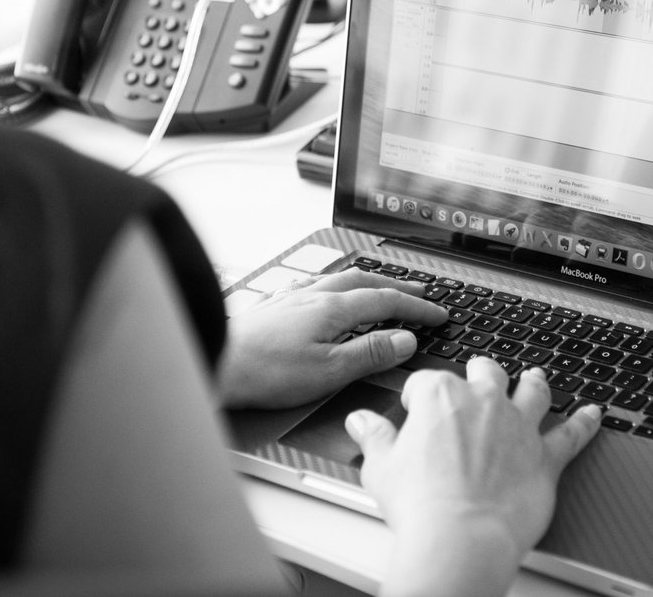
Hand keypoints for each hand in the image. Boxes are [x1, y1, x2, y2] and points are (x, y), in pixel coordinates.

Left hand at [217, 268, 446, 409]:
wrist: (213, 362)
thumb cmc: (264, 372)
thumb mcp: (328, 371)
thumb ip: (369, 353)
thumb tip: (405, 340)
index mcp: (331, 308)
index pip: (386, 300)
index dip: (416, 307)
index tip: (438, 313)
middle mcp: (312, 295)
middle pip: (364, 281)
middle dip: (396, 287)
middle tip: (418, 293)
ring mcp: (291, 297)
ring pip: (337, 280)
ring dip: (365, 282)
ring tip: (379, 288)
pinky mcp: (273, 306)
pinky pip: (313, 286)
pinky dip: (333, 287)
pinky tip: (325, 294)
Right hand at [345, 358, 602, 596]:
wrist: (461, 537)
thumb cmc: (420, 505)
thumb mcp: (380, 466)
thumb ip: (374, 437)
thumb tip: (361, 421)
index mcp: (440, 396)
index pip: (427, 381)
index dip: (419, 397)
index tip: (414, 411)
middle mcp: (483, 402)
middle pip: (484, 373)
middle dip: (479, 373)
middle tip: (475, 380)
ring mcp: (518, 426)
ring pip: (531, 391)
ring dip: (534, 382)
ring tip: (537, 377)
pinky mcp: (545, 456)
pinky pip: (572, 434)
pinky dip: (585, 423)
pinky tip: (594, 414)